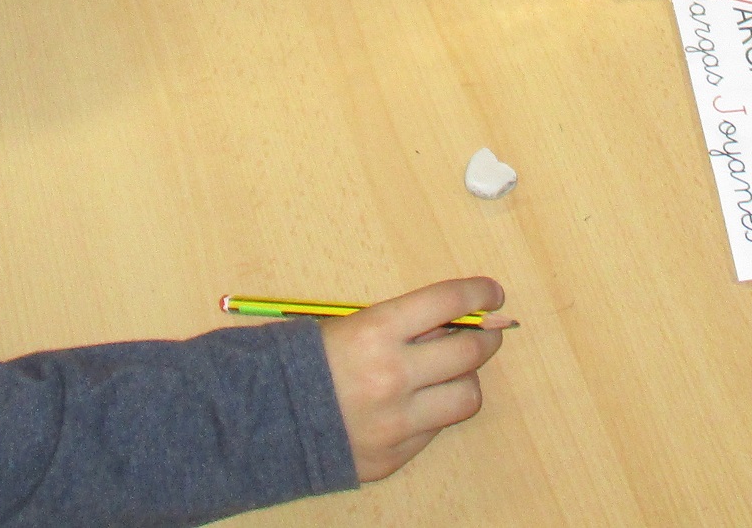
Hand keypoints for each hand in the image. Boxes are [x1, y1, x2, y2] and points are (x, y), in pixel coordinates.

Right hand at [320, 279, 507, 483]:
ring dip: (464, 380)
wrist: (259, 421)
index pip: (448, 302)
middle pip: (470, 353)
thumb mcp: (349, 326)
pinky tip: (413, 404)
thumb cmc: (302, 361)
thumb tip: (453, 325)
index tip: (492, 294)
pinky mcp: (393, 457)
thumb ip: (402, 327)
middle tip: (485, 333)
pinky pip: (434, 431)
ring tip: (448, 374)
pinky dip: (432, 413)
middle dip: (486, 338)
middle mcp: (393, 377)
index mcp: (376, 332)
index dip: (479, 294)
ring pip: (466, 398)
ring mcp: (396, 423)